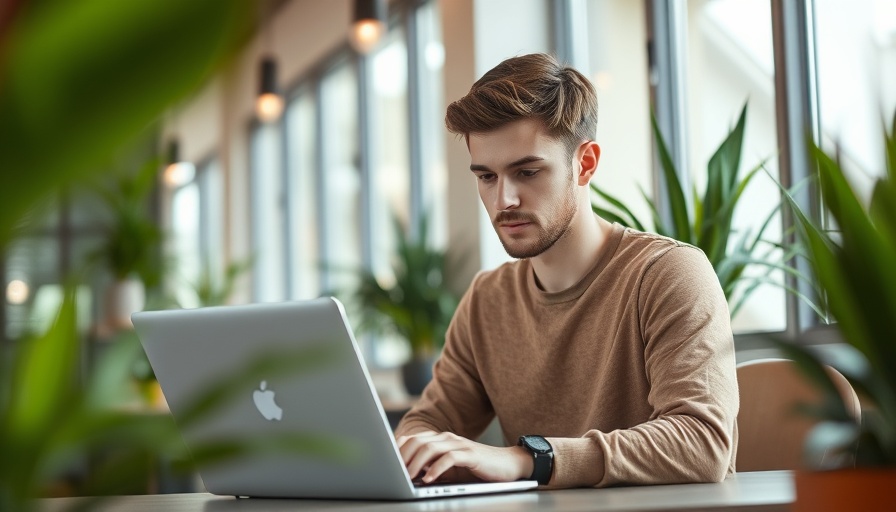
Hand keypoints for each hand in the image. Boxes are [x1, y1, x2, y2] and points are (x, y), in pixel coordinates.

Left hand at [396, 430, 532, 483]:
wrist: (508, 465)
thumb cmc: (476, 469)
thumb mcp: (449, 469)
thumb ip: (431, 467)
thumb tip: (408, 474)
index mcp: (440, 439)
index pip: (413, 439)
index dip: (398, 450)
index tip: (386, 464)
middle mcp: (448, 438)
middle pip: (418, 441)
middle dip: (403, 457)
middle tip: (394, 473)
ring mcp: (459, 445)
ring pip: (430, 448)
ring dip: (416, 463)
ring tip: (408, 476)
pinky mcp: (470, 455)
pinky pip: (449, 458)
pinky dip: (436, 468)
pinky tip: (429, 479)